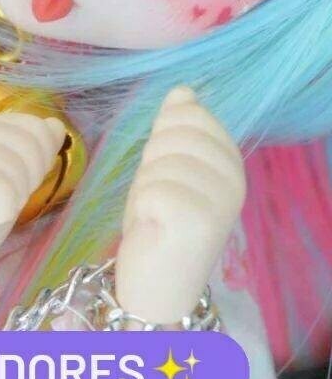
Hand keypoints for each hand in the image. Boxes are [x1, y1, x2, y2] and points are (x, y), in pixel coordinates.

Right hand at [0, 112, 65, 320]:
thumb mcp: (6, 181)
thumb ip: (29, 153)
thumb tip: (56, 125)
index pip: (35, 126)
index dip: (36, 162)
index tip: (5, 185)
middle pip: (34, 146)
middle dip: (26, 182)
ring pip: (24, 172)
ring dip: (11, 201)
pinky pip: (10, 194)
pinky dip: (1, 215)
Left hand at [115, 86, 245, 324]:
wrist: (156, 288)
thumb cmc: (159, 225)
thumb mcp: (166, 166)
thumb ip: (175, 129)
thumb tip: (183, 89)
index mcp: (232, 162)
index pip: (193, 113)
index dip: (163, 135)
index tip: (164, 170)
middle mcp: (235, 181)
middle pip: (175, 134)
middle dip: (151, 162)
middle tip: (157, 197)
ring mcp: (220, 202)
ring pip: (159, 163)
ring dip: (144, 188)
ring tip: (155, 216)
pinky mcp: (198, 223)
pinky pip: (152, 190)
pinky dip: (142, 208)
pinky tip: (154, 229)